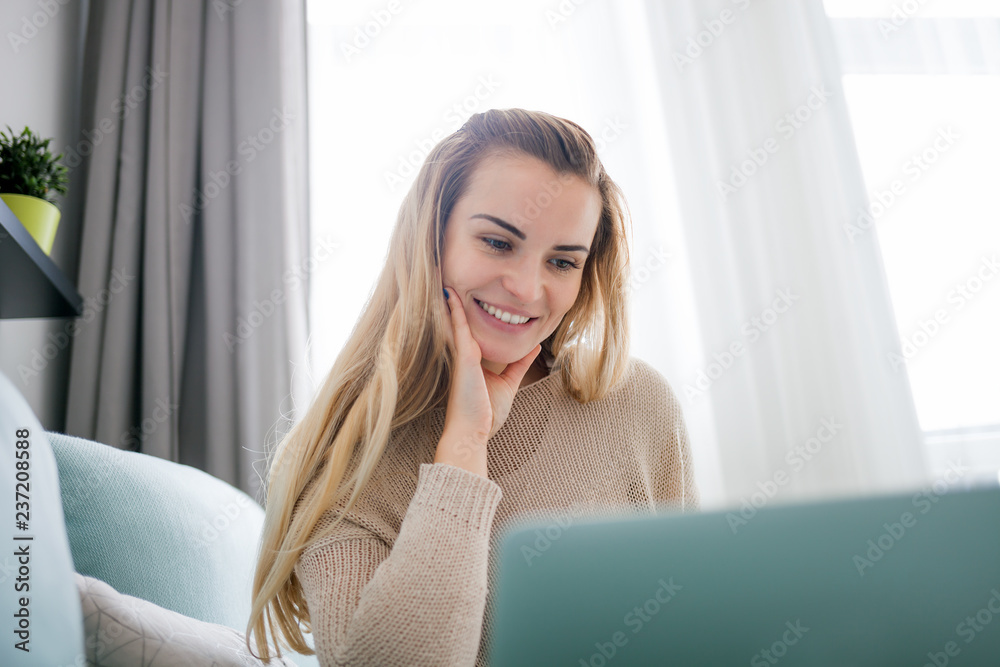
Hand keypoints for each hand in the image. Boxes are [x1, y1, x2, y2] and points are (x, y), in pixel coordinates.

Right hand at [436, 287, 539, 472]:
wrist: (472, 433)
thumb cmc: (485, 414)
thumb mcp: (508, 383)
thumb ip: (520, 364)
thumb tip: (534, 346)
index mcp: (472, 361)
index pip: (469, 331)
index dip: (465, 312)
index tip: (464, 294)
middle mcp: (465, 355)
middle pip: (459, 322)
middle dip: (454, 302)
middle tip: (449, 279)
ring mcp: (462, 356)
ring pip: (456, 321)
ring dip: (451, 300)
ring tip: (446, 277)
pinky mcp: (464, 358)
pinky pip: (459, 329)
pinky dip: (455, 311)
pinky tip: (451, 294)